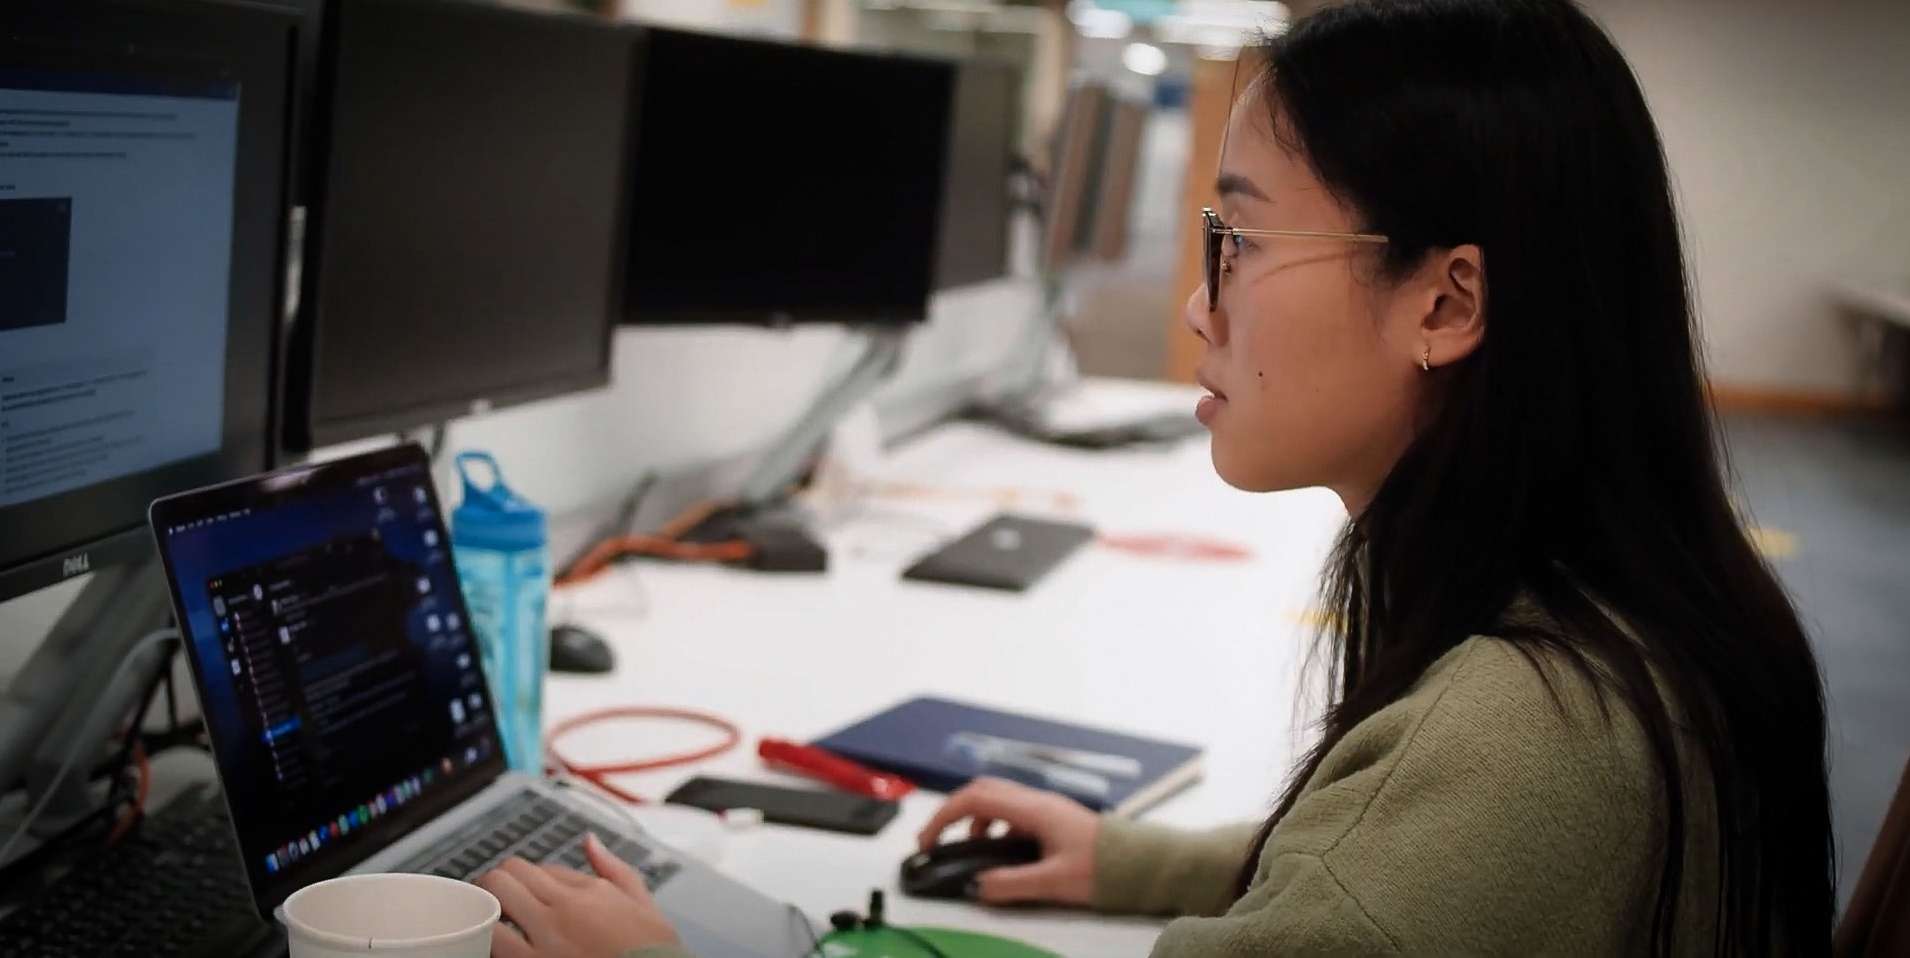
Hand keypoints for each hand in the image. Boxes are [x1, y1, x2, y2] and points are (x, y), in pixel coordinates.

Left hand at [477, 834, 679, 956]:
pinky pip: (492, 938)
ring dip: (488, 904)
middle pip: (510, 872)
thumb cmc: (653, 954)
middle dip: (500, 882)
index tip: (532, 897)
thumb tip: (590, 840)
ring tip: (492, 920)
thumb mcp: (645, 905)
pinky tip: (493, 943)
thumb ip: (615, 869)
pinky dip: (486, 935)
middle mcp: (565, 907)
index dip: (533, 882)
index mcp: (592, 890)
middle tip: (500, 901)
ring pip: (495, 895)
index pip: (543, 868)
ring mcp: (547, 936)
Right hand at [915, 777, 1100, 905]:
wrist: (1139, 863)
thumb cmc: (1104, 866)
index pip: (974, 799)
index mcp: (1033, 809)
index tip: (927, 841)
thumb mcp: (1053, 882)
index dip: (943, 817)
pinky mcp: (1052, 818)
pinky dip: (995, 827)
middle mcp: (1036, 801)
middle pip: (981, 790)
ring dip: (974, 819)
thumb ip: (1011, 885)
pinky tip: (1000, 852)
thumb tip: (977, 887)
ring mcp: (1045, 807)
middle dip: (952, 812)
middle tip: (937, 839)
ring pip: (997, 799)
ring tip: (968, 849)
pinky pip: (1013, 813)